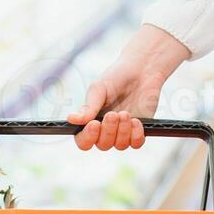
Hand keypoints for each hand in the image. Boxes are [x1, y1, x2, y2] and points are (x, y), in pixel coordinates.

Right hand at [67, 24, 188, 150]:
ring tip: (125, 113)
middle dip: (108, 131)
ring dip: (123, 131)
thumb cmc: (117, 77)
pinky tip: (136, 121)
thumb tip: (71, 119)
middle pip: (103, 145)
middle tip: (114, 114)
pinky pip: (137, 143)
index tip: (94, 124)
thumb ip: (88, 106)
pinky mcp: (139, 129)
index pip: (84, 140)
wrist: (142, 68)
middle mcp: (106, 129)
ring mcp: (123, 131)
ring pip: (120, 145)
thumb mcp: (99, 88)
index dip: (88, 137)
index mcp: (91, 120)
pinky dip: (136, 135)